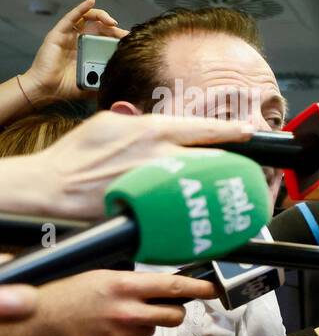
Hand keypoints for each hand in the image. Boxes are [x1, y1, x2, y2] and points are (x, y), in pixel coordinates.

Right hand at [0, 269, 215, 335]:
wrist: (34, 322)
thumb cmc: (63, 296)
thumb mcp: (100, 278)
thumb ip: (132, 284)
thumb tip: (158, 287)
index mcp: (124, 286)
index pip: (174, 287)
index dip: (199, 289)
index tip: (213, 290)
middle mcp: (127, 311)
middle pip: (174, 316)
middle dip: (173, 313)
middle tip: (162, 309)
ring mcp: (121, 335)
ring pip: (151, 331)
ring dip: (142, 326)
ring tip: (115, 318)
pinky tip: (102, 332)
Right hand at [19, 109, 254, 219]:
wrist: (52, 187)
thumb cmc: (75, 155)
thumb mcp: (109, 124)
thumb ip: (140, 123)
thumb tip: (161, 126)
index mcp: (151, 130)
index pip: (202, 128)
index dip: (230, 130)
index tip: (248, 131)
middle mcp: (159, 156)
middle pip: (211, 159)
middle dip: (231, 163)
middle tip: (246, 167)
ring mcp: (157, 184)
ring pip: (202, 184)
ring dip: (218, 186)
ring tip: (230, 189)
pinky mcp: (150, 207)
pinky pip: (183, 208)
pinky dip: (197, 210)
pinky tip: (207, 212)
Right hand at [22, 0, 128, 104]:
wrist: (47, 90)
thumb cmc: (68, 88)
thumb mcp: (94, 84)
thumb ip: (107, 80)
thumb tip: (125, 80)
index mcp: (90, 51)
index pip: (107, 38)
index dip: (118, 37)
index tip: (131, 41)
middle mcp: (80, 41)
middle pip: (100, 27)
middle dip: (114, 29)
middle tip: (124, 35)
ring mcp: (69, 36)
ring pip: (87, 18)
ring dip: (101, 16)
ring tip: (112, 22)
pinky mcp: (58, 33)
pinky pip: (71, 17)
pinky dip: (81, 8)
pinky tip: (90, 1)